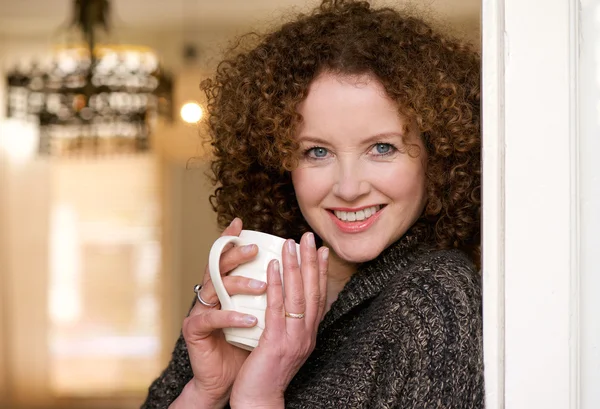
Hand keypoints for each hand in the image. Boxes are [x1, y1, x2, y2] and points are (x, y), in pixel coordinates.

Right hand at [175, 218, 266, 407]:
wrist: (233, 380)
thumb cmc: (250, 345)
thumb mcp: (265, 315)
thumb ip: (273, 293)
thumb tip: (298, 270)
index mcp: (225, 288)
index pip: (228, 259)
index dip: (231, 240)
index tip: (240, 222)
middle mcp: (211, 294)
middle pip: (219, 266)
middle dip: (236, 254)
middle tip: (255, 247)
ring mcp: (200, 309)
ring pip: (216, 288)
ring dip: (240, 285)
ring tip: (263, 286)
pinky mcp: (194, 329)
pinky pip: (213, 319)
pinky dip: (232, 317)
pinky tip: (249, 318)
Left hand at [229, 232, 328, 407]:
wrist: (260, 401)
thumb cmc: (267, 374)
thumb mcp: (285, 346)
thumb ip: (289, 324)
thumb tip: (288, 303)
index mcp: (309, 334)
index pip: (319, 297)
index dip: (321, 272)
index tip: (322, 250)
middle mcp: (306, 334)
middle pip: (312, 291)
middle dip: (312, 261)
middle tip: (310, 236)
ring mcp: (294, 339)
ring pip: (297, 296)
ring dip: (295, 266)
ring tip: (291, 243)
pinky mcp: (277, 343)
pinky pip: (277, 308)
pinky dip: (276, 285)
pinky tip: (272, 266)